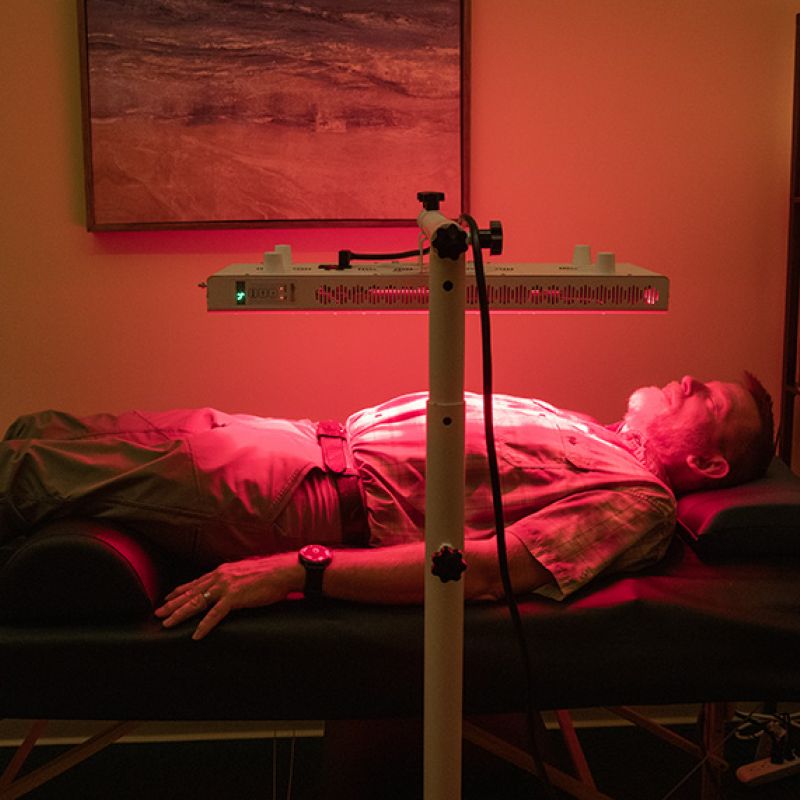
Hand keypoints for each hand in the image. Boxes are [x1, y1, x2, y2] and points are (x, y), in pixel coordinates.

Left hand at [155, 553, 300, 639]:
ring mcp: (226, 587)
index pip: (196, 582)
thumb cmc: (270, 573)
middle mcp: (220, 577)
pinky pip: (215, 615)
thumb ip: (235, 579)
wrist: (283, 571)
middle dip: (173, 604)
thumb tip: (231, 586)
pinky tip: (196, 635)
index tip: (168, 597)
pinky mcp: (234, 598)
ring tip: (167, 623)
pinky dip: (204, 625)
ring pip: (197, 603)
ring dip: (180, 614)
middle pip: (191, 593)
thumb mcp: (246, 573)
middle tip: (157, 612)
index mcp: (223, 571)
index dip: (181, 591)